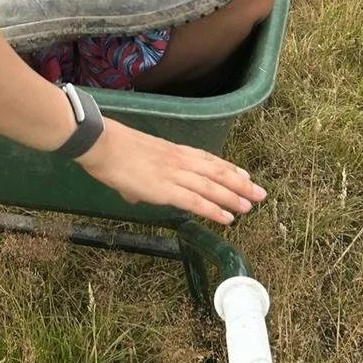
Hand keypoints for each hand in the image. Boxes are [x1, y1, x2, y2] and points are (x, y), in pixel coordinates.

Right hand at [75, 118, 265, 224]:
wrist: (102, 144)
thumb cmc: (113, 149)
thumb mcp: (135, 158)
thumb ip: (140, 179)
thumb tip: (134, 193)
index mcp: (173, 150)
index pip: (208, 159)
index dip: (228, 168)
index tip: (244, 175)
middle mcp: (180, 160)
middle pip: (217, 172)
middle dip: (241, 184)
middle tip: (260, 193)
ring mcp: (175, 175)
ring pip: (213, 187)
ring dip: (234, 197)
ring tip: (251, 206)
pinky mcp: (166, 190)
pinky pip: (197, 202)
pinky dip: (215, 210)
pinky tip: (228, 218)